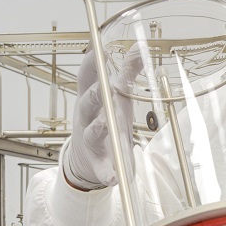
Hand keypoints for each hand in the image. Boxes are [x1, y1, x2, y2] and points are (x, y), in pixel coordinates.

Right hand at [60, 45, 117, 190]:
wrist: (89, 157)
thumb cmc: (105, 116)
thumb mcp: (117, 94)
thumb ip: (127, 71)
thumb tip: (140, 46)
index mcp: (90, 97)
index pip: (86, 77)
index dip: (90, 65)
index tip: (96, 51)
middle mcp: (87, 117)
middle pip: (86, 103)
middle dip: (93, 95)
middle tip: (101, 88)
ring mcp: (91, 141)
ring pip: (91, 133)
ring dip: (97, 128)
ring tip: (105, 124)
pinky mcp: (100, 164)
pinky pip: (102, 170)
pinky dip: (107, 173)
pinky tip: (113, 178)